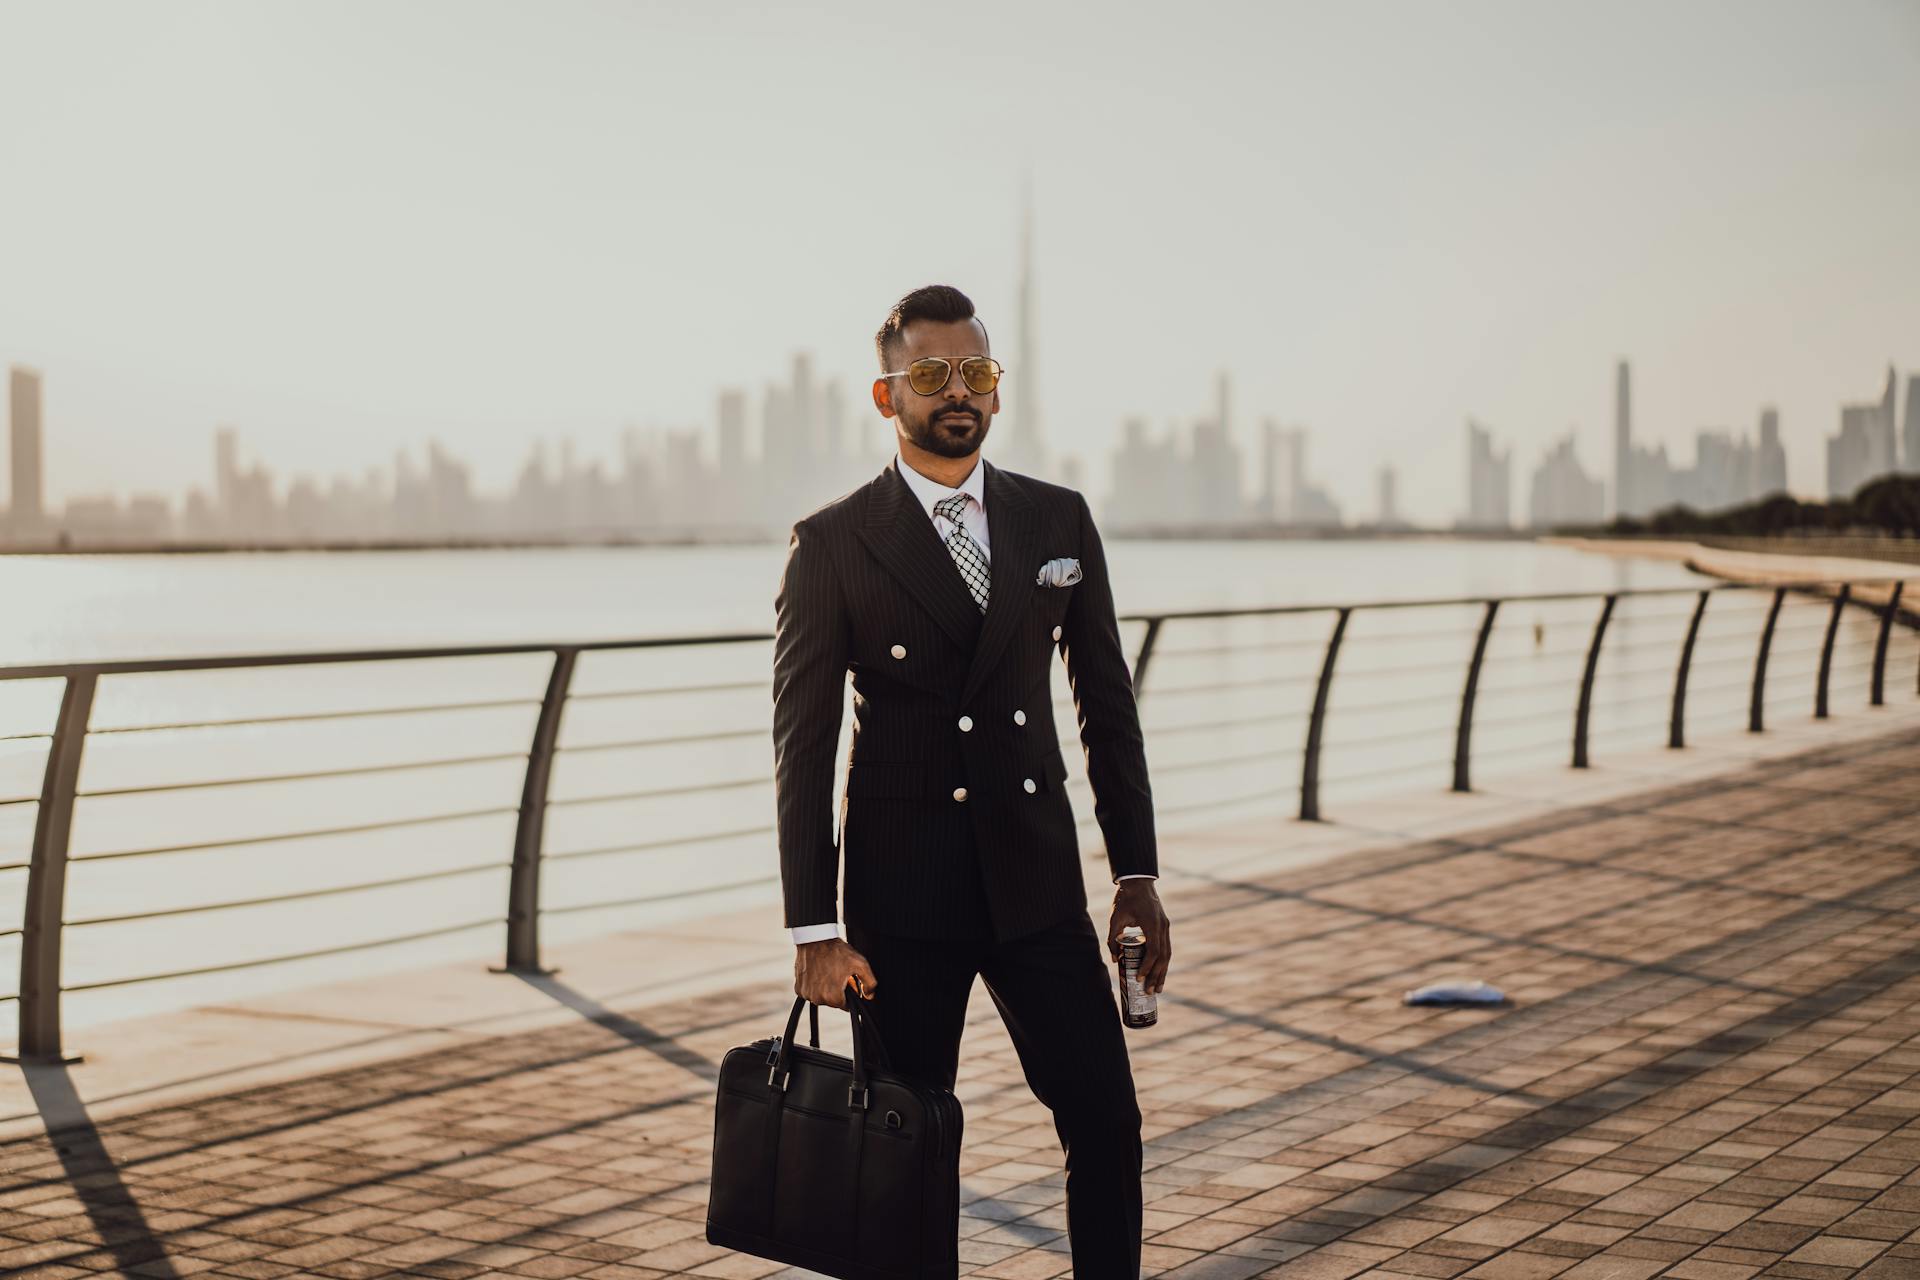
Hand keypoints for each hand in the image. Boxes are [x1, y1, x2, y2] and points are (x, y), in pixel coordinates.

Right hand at [794, 938, 877, 1008]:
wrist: (815, 939)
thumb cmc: (837, 951)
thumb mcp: (860, 964)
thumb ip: (870, 983)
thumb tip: (870, 995)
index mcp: (833, 997)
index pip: (846, 1005)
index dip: (849, 994)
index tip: (847, 982)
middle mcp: (817, 999)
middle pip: (833, 1002)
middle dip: (837, 991)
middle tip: (838, 975)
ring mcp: (806, 994)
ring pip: (820, 997)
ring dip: (825, 989)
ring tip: (828, 972)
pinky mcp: (798, 988)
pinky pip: (810, 992)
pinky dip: (814, 986)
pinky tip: (818, 973)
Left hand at [1109, 880, 1170, 994]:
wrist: (1138, 880)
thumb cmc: (1125, 898)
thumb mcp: (1115, 918)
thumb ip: (1113, 939)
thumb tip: (1116, 960)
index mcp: (1152, 924)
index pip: (1153, 951)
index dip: (1147, 966)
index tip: (1140, 977)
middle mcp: (1162, 926)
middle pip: (1163, 956)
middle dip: (1157, 975)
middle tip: (1151, 992)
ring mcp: (1166, 926)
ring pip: (1167, 953)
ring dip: (1163, 971)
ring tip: (1158, 988)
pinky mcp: (1164, 925)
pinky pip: (1166, 947)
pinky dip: (1163, 961)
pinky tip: (1159, 972)